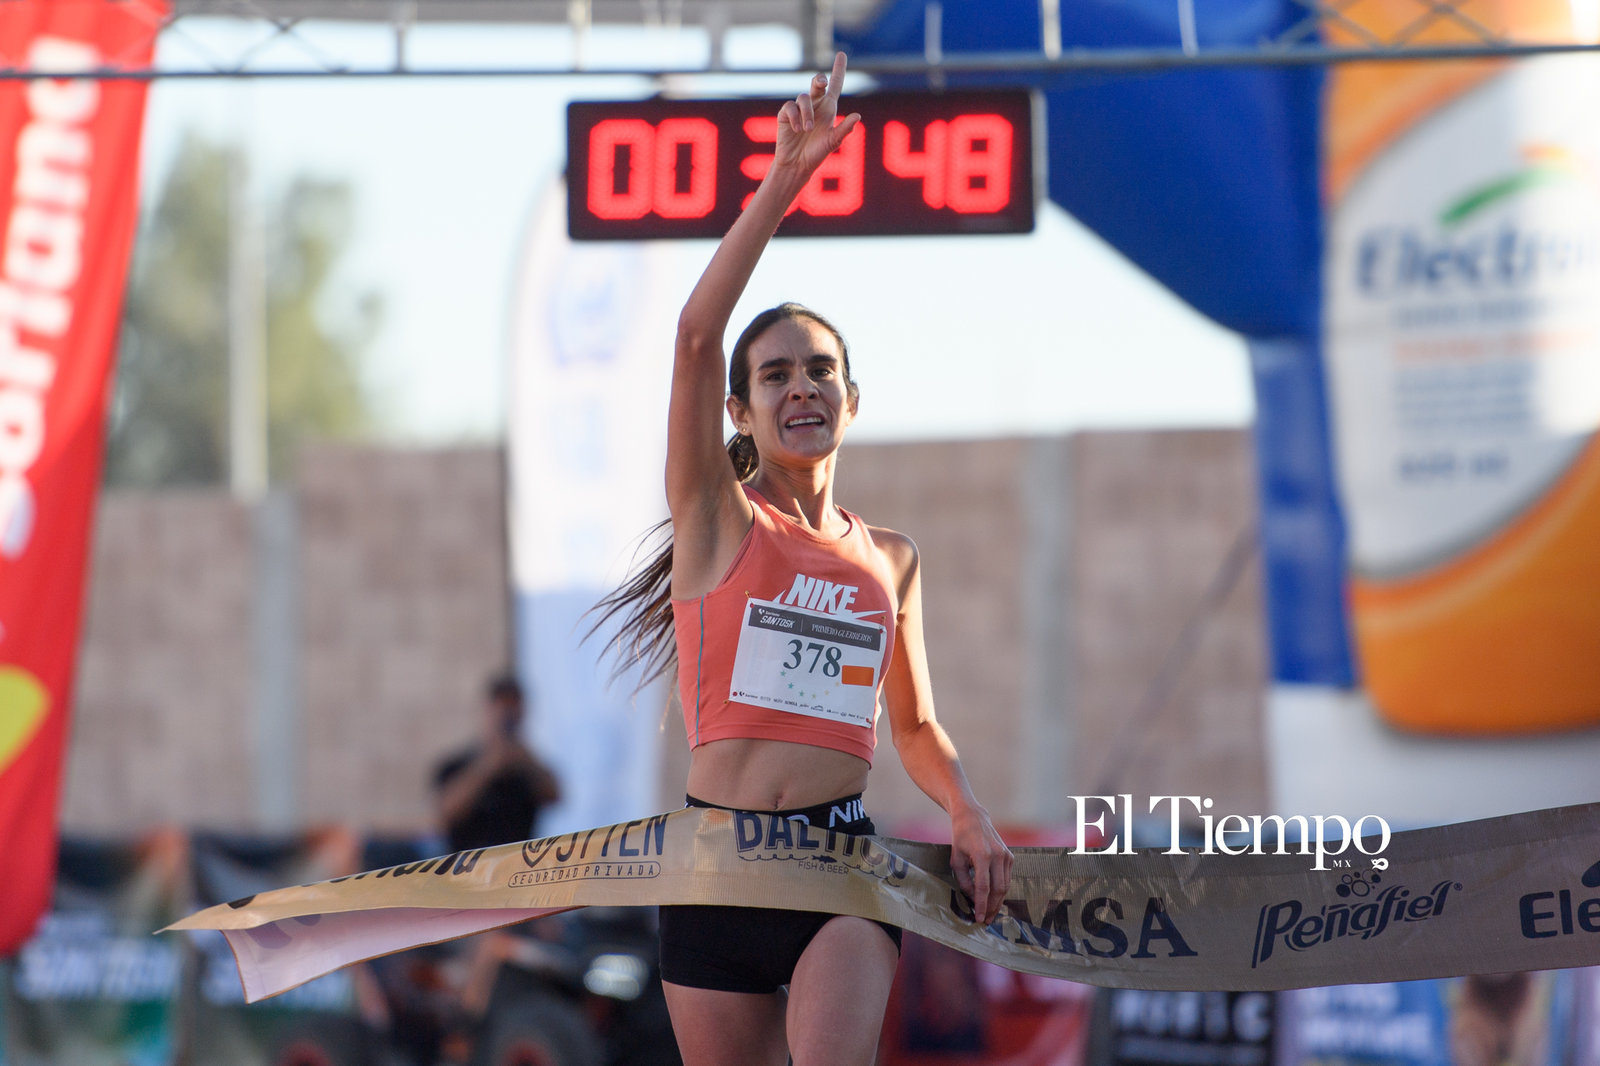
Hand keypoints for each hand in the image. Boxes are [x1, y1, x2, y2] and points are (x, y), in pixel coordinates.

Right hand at [772, 51, 861, 176]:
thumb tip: (858, 116)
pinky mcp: (786, 114)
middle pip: (817, 84)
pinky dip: (795, 117)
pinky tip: (797, 130)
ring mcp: (799, 108)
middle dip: (819, 79)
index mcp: (828, 108)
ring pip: (804, 98)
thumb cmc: (816, 153)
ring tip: (806, 130)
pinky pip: (790, 107)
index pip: (835, 85)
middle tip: (822, 82)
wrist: (797, 164)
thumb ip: (845, 129)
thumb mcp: (833, 141)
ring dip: (807, 113)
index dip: (839, 69)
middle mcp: (814, 105)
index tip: (842, 54)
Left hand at [950, 805, 1012, 924]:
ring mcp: (1006, 855)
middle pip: (998, 890)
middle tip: (984, 920)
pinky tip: (993, 899)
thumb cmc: (960, 838)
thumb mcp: (956, 860)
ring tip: (988, 913)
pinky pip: (1007, 878)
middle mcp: (998, 855)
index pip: (983, 887)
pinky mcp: (1010, 856)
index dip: (981, 905)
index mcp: (982, 855)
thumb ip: (964, 881)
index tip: (978, 918)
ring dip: (997, 902)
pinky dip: (1000, 891)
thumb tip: (973, 897)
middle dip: (992, 907)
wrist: (973, 818)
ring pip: (1005, 886)